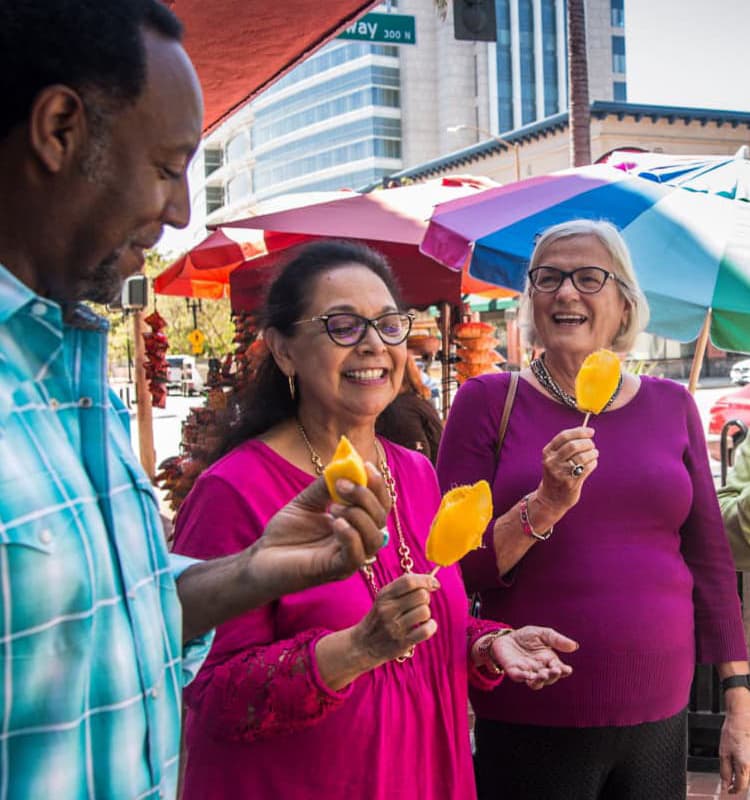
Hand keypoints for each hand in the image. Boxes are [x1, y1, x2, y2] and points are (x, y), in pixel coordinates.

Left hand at [253, 463, 389, 595]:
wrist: (262, 558)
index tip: (366, 465)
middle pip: (381, 519)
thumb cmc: (286, 532)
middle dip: (366, 496)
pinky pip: (356, 557)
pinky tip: (335, 523)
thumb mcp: (307, 501)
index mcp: (355, 524)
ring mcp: (348, 558)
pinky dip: (351, 537)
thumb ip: (326, 485)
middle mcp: (357, 541)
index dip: (377, 485)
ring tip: (334, 507)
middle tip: (341, 484)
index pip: (379, 504)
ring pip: (374, 539)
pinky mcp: (335, 571)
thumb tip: (344, 464)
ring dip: (359, 516)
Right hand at [351, 574, 439, 665]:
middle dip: (426, 597)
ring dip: (426, 613)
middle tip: (420, 603)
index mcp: (384, 595)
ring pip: (425, 611)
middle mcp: (388, 610)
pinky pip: (426, 631)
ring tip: (418, 617)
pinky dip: (431, 627)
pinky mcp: (402, 643)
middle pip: (421, 595)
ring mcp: (395, 627)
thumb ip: (403, 586)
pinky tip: (427, 626)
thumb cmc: (380, 617)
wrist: (363, 644)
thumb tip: (430, 580)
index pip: (409, 581)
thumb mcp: (384, 598)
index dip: (426, 580)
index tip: (435, 584)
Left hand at [492, 626, 577, 688]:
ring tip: (543, 674)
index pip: (559, 669)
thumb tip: (575, 646)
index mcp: (549, 661)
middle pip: (549, 678)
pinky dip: (523, 677)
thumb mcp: (542, 634)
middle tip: (555, 670)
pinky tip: (527, 674)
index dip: (563, 671)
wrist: (506, 637)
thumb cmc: (526, 637)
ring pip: (536, 683)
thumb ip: (556, 640)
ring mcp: (527, 672)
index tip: (567, 669)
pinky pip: (519, 678)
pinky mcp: (513, 672)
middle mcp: (540, 670)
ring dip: (540, 680)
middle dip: (553, 676)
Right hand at [536, 426, 597, 512]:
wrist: (551, 498)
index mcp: (547, 452)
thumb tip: (586, 432)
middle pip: (573, 446)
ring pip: (582, 457)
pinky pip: (587, 468)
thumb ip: (566, 445)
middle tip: (592, 444)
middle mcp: (552, 462)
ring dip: (592, 453)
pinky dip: (593, 463)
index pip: (564, 436)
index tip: (591, 431)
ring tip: (594, 453)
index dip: (580, 432)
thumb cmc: (557, 473)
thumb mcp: (554, 458)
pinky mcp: (570, 483)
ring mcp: (561, 473)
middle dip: (587, 443)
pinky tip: (592, 463)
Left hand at [719, 704, 749, 792]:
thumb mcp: (723, 753)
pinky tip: (739, 758)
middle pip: (746, 781)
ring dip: (742, 774)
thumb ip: (725, 772)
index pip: (740, 787)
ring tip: (734, 764)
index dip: (733, 790)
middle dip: (737, 782)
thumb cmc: (732, 733)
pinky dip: (745, 766)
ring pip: (748, 774)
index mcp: (745, 767)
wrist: (742, 718)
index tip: (727, 790)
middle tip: (729, 779)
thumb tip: (725, 785)